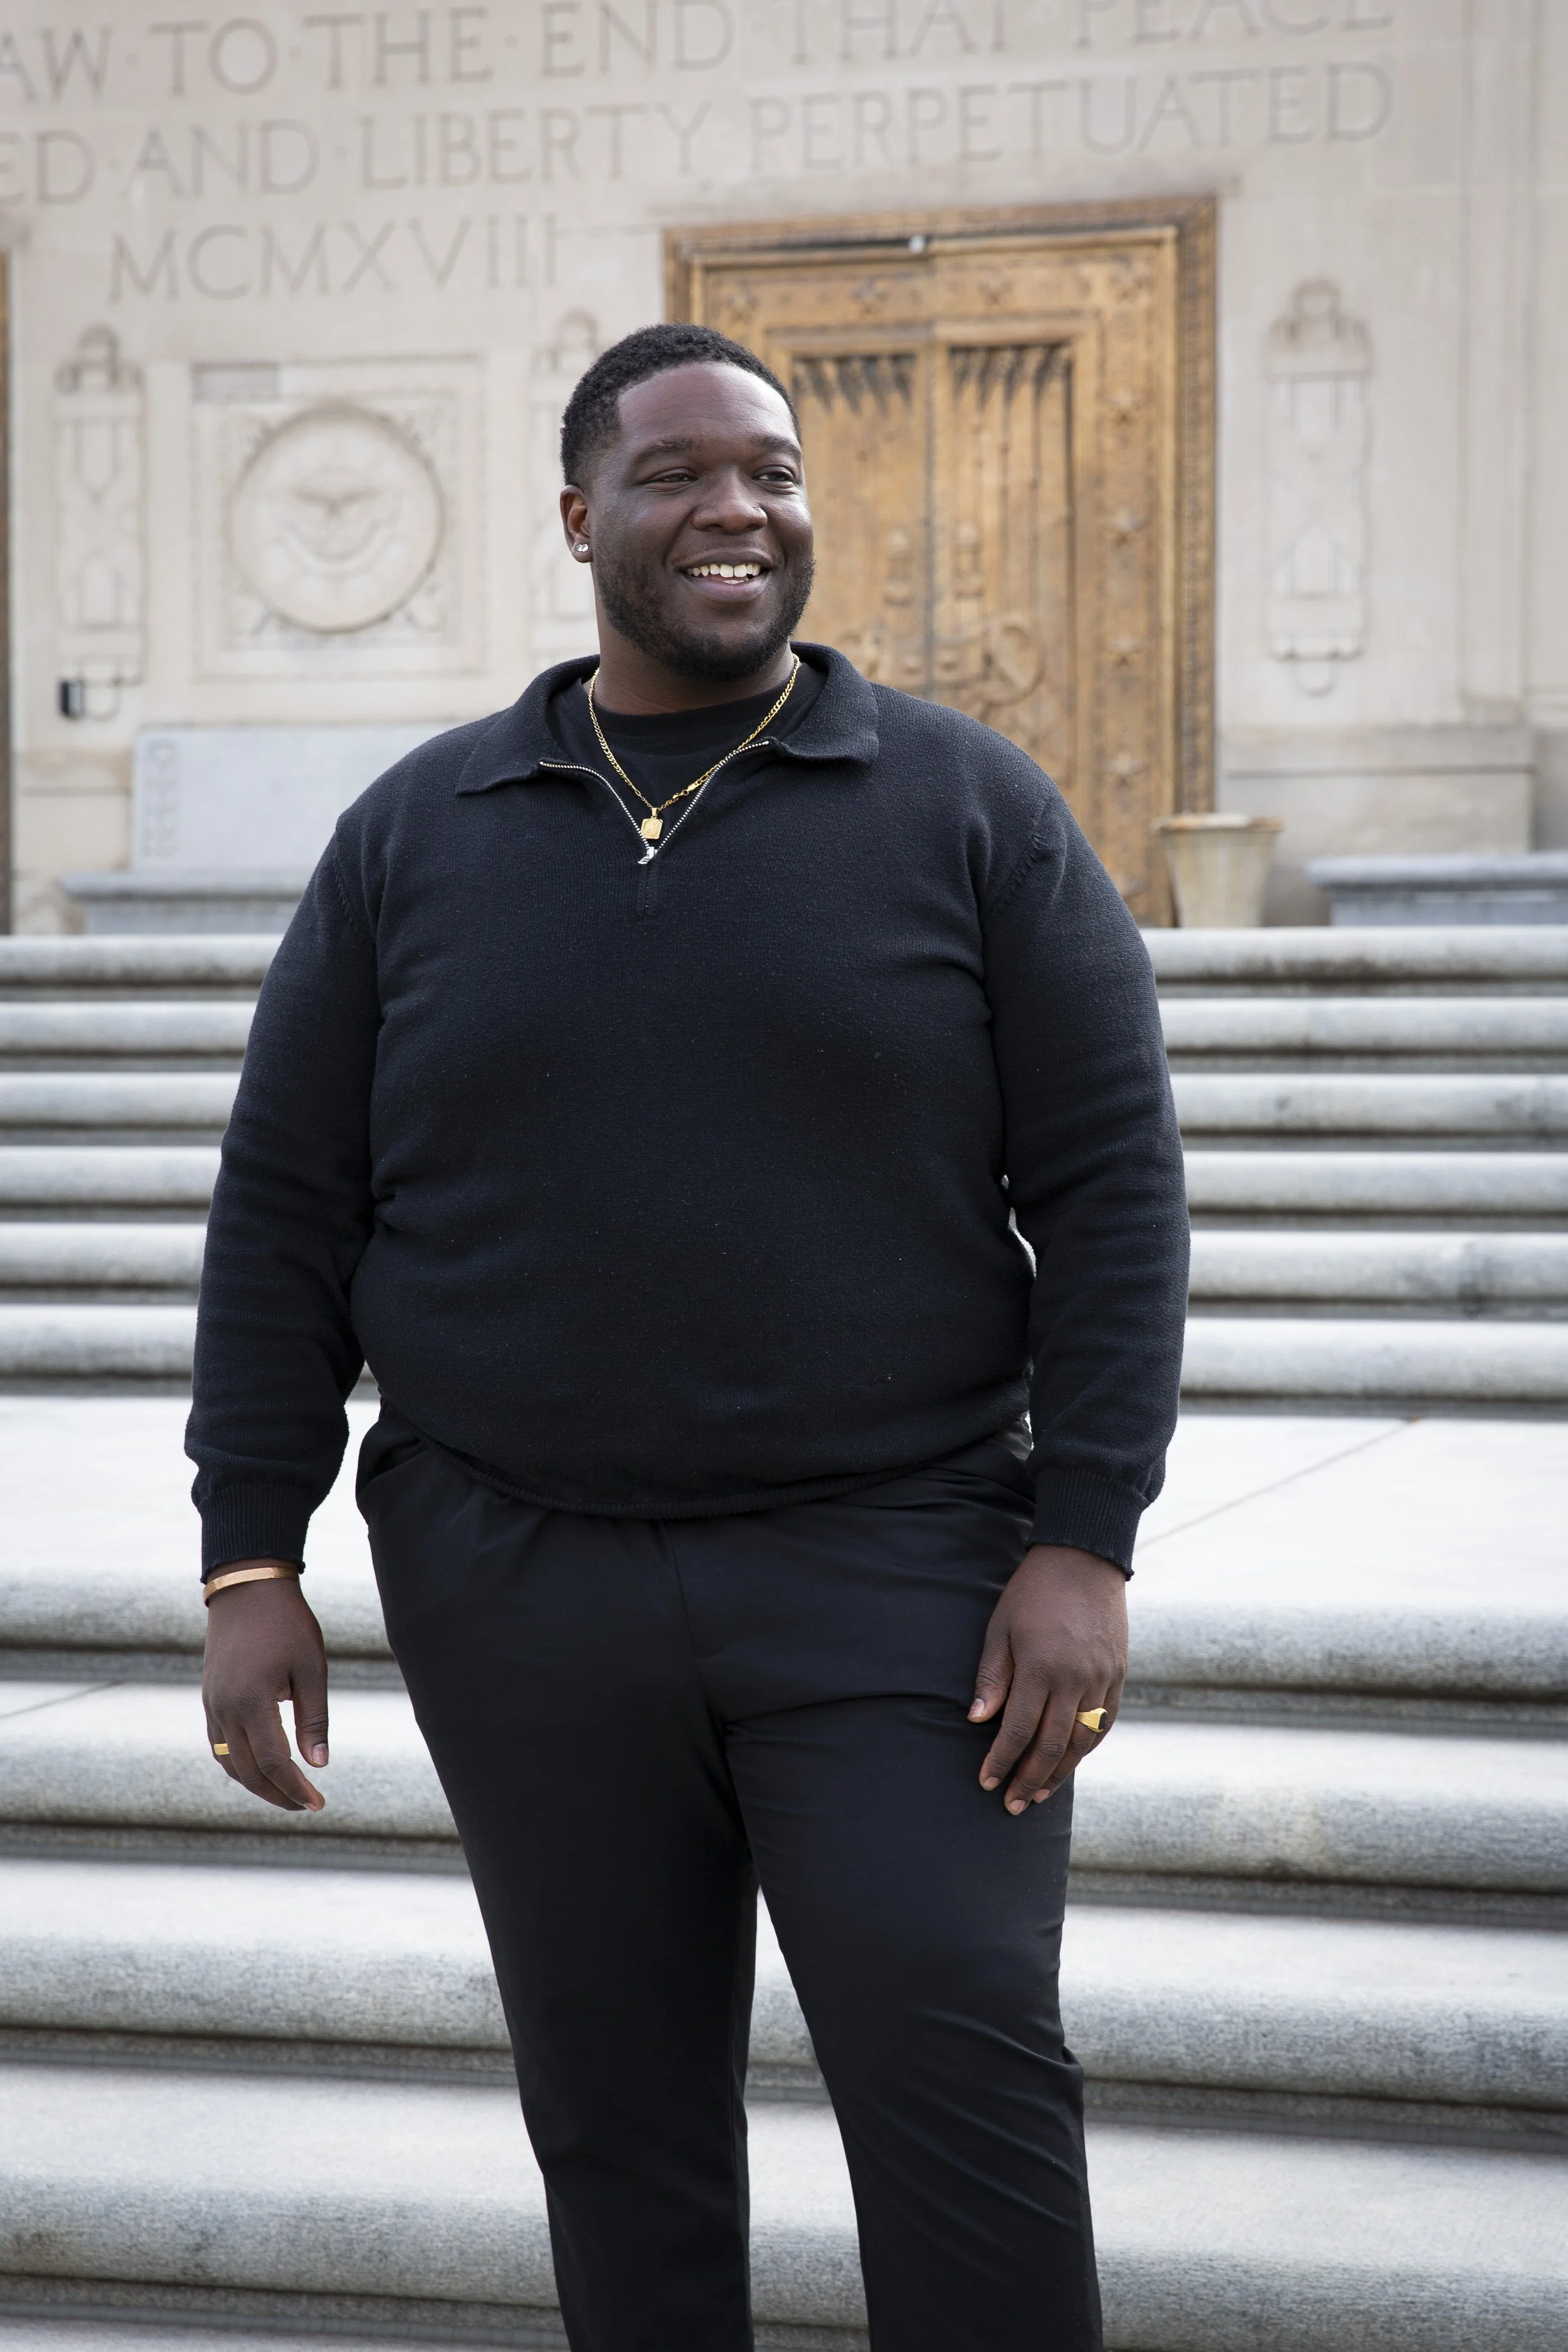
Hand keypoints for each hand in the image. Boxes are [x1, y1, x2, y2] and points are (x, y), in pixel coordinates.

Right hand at [202, 1567, 328, 1812]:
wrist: (247, 1587)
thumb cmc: (287, 1623)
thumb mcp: (311, 1668)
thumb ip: (314, 1719)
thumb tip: (318, 1764)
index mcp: (252, 1703)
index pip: (274, 1764)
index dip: (296, 1789)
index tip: (318, 1804)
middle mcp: (225, 1709)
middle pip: (248, 1772)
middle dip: (277, 1795)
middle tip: (306, 1805)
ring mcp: (212, 1704)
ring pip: (229, 1762)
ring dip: (256, 1783)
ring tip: (286, 1792)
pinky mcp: (209, 1697)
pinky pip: (219, 1744)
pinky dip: (238, 1763)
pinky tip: (260, 1766)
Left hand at [969, 1543, 1126, 1814]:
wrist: (1085, 1559)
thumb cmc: (1032, 1591)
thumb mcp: (1001, 1627)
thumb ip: (993, 1676)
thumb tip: (977, 1721)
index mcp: (1041, 1667)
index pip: (1017, 1730)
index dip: (1000, 1761)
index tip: (985, 1782)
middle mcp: (1075, 1679)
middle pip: (1052, 1745)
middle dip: (1029, 1779)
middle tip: (1011, 1805)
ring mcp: (1102, 1679)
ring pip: (1082, 1742)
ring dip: (1060, 1773)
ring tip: (1039, 1795)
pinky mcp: (1118, 1675)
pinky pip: (1104, 1724)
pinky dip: (1087, 1748)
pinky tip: (1071, 1762)